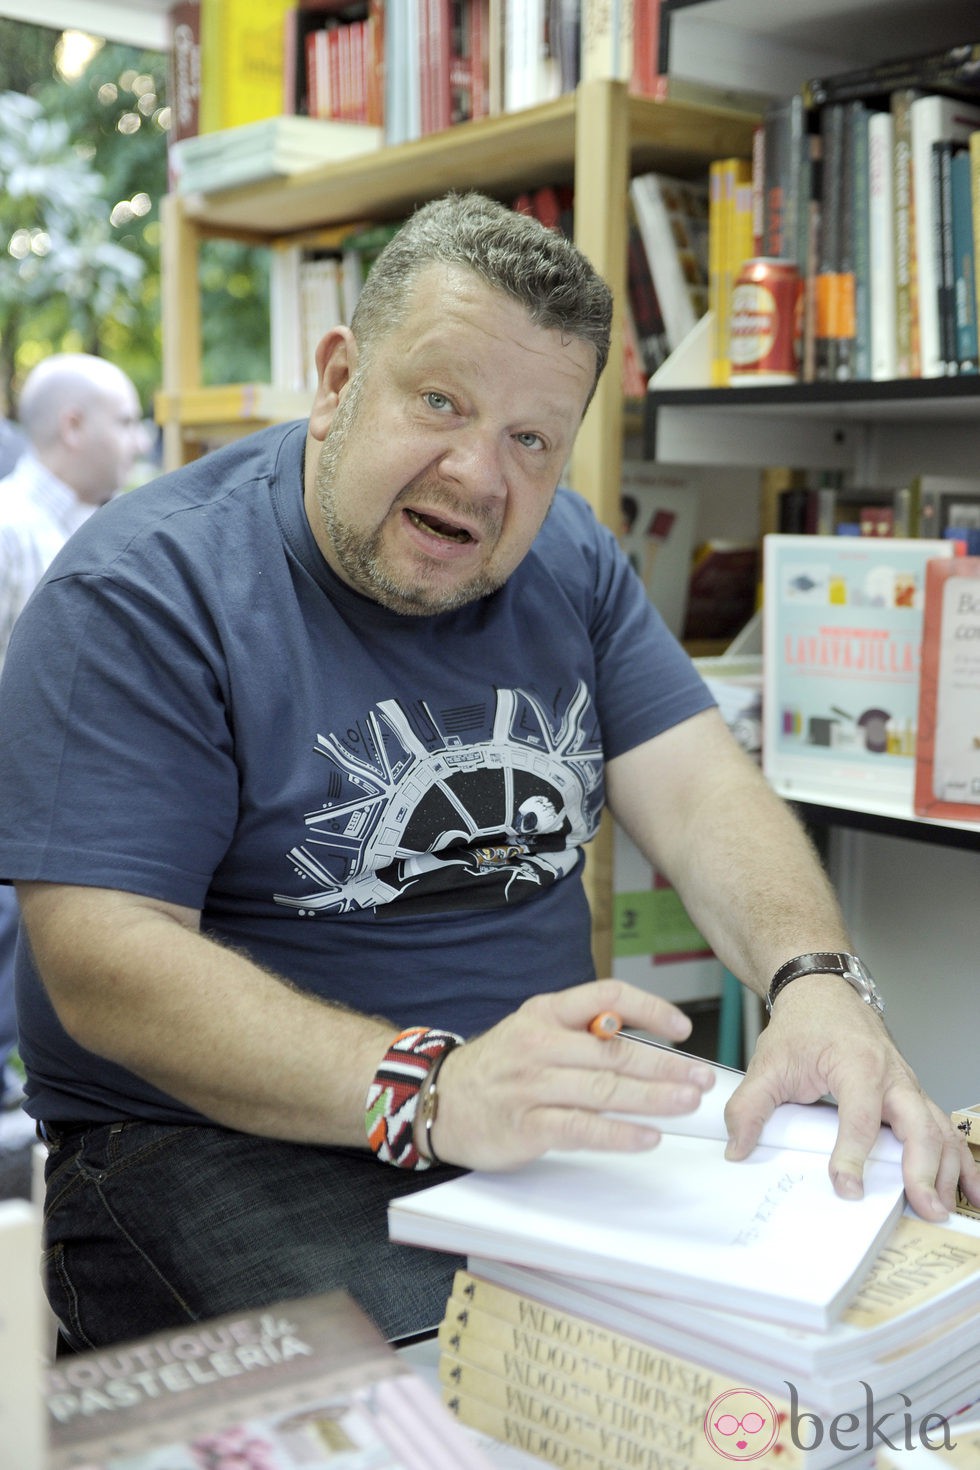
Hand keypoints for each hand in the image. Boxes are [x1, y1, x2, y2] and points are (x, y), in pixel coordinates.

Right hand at [426, 979, 716, 1170]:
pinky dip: (620, 1133)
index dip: (650, 1009)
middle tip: (701, 1078)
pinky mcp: (526, 1125)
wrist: (439, 1100)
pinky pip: (582, 1128)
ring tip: (688, 1103)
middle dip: (665, 1065)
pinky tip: (648, 1136)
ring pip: (604, 1088)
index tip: (681, 1029)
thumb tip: (644, 1045)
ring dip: (653, 1098)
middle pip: (613, 1049)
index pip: (607, 996)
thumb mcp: (534, 1030)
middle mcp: (539, 1043)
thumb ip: (581, 1032)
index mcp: (545, 1011)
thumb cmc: (500, 1068)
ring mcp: (531, 1085)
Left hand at [724, 974, 979, 1220]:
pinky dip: (961, 1160)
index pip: (860, 1116)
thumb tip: (738, 1148)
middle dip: (923, 1169)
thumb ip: (750, 1106)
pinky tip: (969, 1190)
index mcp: (857, 1065)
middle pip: (918, 1124)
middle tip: (922, 1207)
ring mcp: (908, 1086)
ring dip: (946, 1170)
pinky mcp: (914, 1097)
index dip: (853, 1154)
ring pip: (939, 1129)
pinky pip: (945, 1129)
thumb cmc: (803, 1025)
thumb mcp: (768, 1062)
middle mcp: (892, 1076)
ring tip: (942, 1208)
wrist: (822, 992)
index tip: (846, 1186)